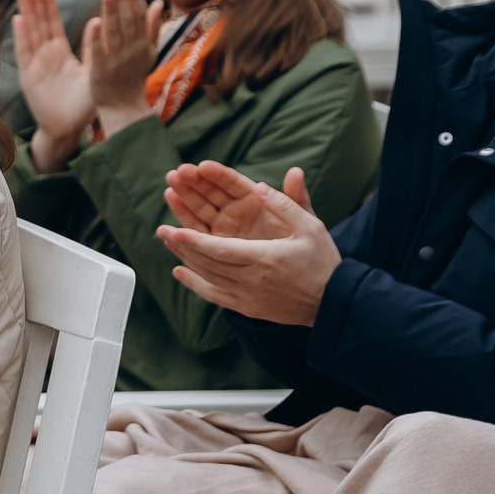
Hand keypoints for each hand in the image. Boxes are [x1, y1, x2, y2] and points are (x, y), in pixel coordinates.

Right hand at [14, 0, 95, 171]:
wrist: (68, 128)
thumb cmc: (82, 103)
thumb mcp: (92, 70)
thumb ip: (93, 47)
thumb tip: (97, 21)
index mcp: (59, 53)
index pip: (52, 22)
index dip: (47, 3)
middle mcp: (45, 56)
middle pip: (38, 23)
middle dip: (35, 1)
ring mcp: (35, 65)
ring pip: (30, 33)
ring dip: (27, 12)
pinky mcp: (28, 77)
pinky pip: (25, 53)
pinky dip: (22, 36)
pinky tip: (19, 19)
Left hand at [86, 0, 164, 138]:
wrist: (123, 109)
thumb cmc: (134, 77)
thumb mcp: (148, 52)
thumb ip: (152, 27)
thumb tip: (158, 2)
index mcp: (143, 45)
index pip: (139, 17)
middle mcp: (131, 51)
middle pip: (127, 21)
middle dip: (121, 0)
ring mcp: (116, 61)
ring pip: (114, 33)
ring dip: (111, 13)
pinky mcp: (100, 72)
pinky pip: (99, 52)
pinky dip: (97, 38)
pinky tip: (93, 22)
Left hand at [153, 163, 338, 324]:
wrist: (333, 303)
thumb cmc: (323, 262)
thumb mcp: (311, 227)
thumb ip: (285, 205)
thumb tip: (259, 185)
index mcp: (265, 258)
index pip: (221, 249)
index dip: (195, 240)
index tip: (174, 229)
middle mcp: (252, 280)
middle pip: (208, 262)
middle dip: (182, 245)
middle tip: (161, 230)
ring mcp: (247, 297)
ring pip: (208, 277)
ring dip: (185, 259)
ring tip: (167, 241)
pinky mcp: (247, 308)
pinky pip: (215, 296)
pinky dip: (195, 284)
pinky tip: (179, 271)